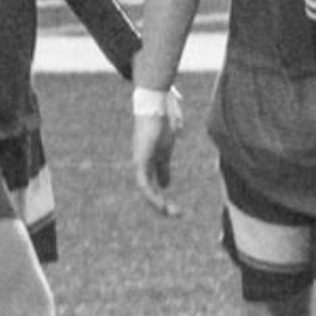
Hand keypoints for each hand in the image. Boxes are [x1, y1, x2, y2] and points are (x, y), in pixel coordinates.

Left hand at [132, 90, 183, 217]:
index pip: (153, 180)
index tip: (173, 202)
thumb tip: (169, 170)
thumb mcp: (169, 142)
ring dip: (158, 203)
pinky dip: (153, 196)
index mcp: (151, 157)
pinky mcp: (141, 160)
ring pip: (146, 189)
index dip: (162, 190)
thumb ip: (167, 156)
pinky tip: (162, 204)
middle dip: (161, 203)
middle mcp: (142, 161)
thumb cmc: (164, 116)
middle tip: (176, 213)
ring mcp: (140, 161)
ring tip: (171, 212)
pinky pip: (144, 184)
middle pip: (149, 187)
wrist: (157, 102)